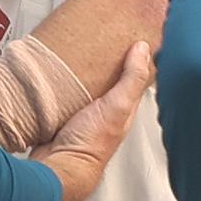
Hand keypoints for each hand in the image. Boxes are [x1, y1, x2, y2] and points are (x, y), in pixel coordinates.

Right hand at [31, 41, 153, 200]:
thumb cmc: (89, 144)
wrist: (57, 166)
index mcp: (124, 107)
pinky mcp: (64, 112)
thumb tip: (143, 49)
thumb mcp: (117, 106)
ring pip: (90, 83)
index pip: (136, 77)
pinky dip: (67, 78)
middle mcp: (106, 109)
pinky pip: (68, 89)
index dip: (139, 57)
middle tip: (107, 35)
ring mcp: (85, 111)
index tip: (137, 35)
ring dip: (87, 68)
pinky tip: (61, 68)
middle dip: (111, 59)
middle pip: (112, 78)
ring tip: (83, 45)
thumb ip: (131, 79)